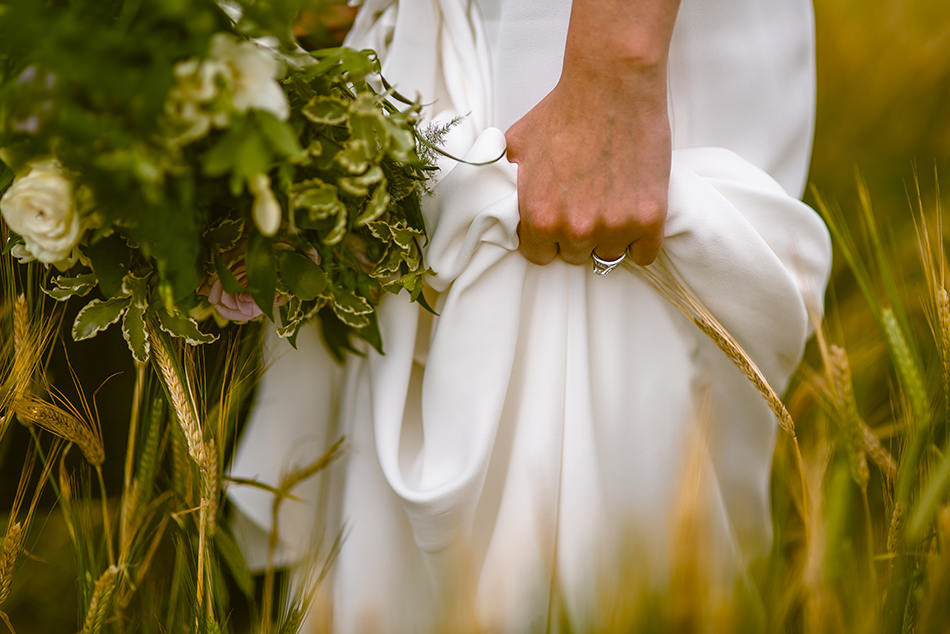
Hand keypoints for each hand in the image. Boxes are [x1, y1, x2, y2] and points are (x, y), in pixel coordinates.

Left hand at [504, 0, 677, 266]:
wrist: (612, 85)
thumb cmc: (564, 109)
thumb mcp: (518, 145)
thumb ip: (509, 179)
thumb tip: (501, 193)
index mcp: (539, 218)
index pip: (540, 255)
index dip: (549, 237)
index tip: (559, 221)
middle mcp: (575, 229)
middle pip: (575, 255)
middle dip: (578, 234)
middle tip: (589, 203)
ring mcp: (614, 226)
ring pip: (609, 255)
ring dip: (610, 237)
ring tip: (613, 205)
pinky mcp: (649, 219)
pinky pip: (645, 255)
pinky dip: (642, 241)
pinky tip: (637, 218)